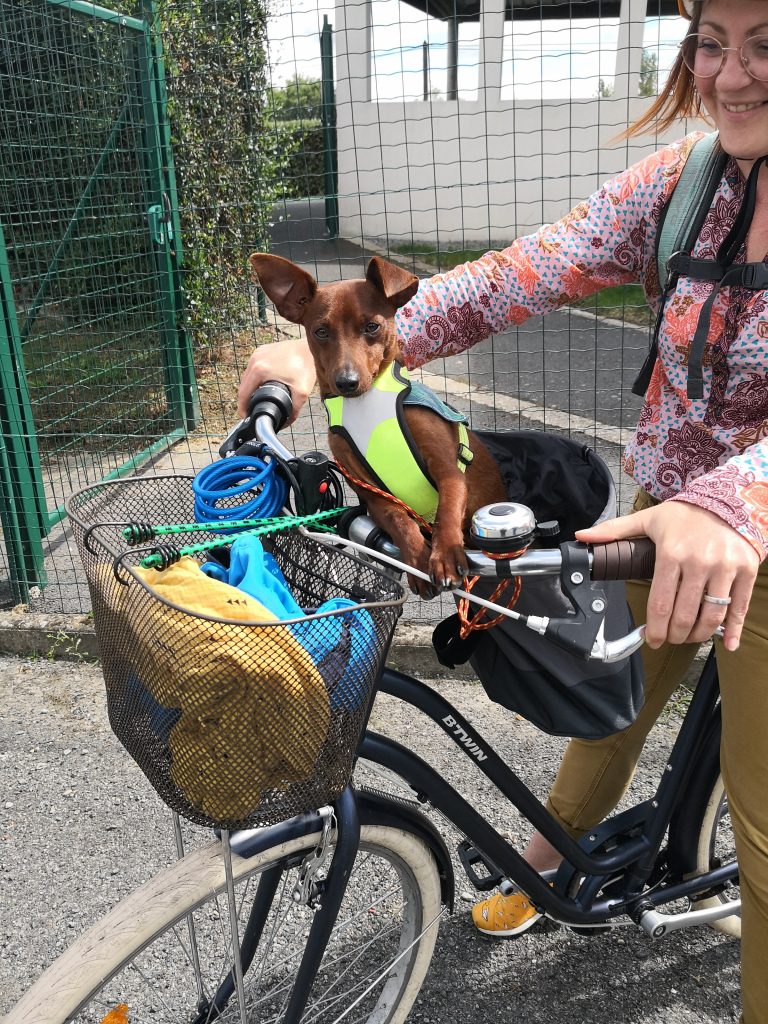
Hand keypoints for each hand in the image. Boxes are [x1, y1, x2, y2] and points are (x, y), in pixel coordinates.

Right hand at [237, 338, 315, 421]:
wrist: (310, 348)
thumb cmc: (306, 367)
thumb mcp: (301, 392)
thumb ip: (294, 411)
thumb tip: (285, 423)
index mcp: (259, 370)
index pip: (243, 393)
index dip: (242, 408)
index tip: (246, 417)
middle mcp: (255, 360)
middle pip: (243, 385)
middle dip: (245, 400)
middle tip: (252, 411)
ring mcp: (257, 354)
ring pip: (247, 376)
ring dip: (249, 388)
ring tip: (255, 399)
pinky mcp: (261, 351)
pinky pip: (253, 368)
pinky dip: (255, 378)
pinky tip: (261, 385)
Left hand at [576, 502, 760, 651]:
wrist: (728, 499)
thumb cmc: (685, 514)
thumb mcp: (648, 519)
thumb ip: (614, 531)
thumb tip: (582, 537)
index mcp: (671, 553)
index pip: (660, 603)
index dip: (654, 628)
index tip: (650, 639)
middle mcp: (699, 562)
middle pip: (684, 615)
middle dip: (674, 635)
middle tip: (669, 638)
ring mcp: (725, 567)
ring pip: (712, 615)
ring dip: (698, 635)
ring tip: (689, 637)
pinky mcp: (746, 570)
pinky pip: (740, 607)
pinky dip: (734, 630)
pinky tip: (727, 644)